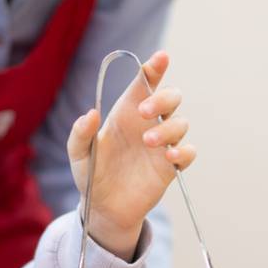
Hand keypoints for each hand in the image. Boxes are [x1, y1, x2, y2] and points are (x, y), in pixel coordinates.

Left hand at [67, 51, 194, 260]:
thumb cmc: (91, 175)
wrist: (104, 209)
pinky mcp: (170, 166)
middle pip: (170, 97)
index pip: (144, 83)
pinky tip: (170, 156)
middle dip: (162, 98)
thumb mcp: (78, 155)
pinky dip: (184, 151)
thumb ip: (80, 134)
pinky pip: (189, 152)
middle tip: (143, 111)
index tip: (161, 58)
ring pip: (180, 123)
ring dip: (168, 128)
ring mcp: (161, 144)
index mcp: (125, 113)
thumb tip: (91, 114)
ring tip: (148, 142)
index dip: (155, 68)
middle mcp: (147, 124)